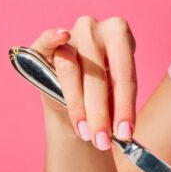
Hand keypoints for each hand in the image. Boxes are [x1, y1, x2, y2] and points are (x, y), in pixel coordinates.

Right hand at [30, 16, 137, 150]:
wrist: (77, 93)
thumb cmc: (102, 92)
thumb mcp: (113, 97)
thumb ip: (115, 107)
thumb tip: (121, 133)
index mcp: (120, 35)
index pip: (124, 75)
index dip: (125, 107)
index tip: (125, 134)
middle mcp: (95, 30)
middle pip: (97, 74)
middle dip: (100, 113)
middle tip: (102, 141)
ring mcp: (70, 33)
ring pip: (71, 70)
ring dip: (77, 105)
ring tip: (84, 133)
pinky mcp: (44, 42)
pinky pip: (46, 40)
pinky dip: (52, 37)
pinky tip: (61, 36)